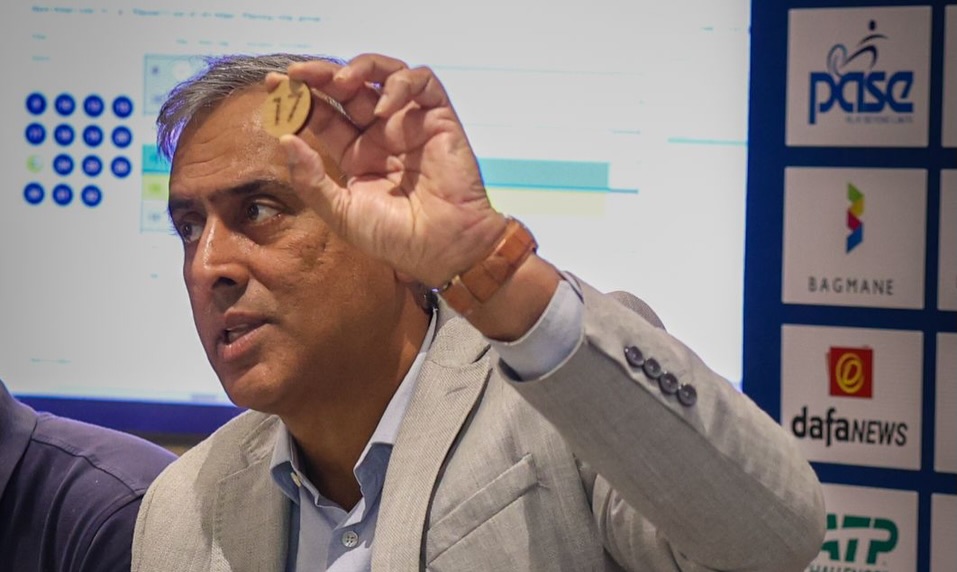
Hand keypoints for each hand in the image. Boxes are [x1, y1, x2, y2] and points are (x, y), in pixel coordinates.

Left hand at [270, 53, 507, 287]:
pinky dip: (401, 85)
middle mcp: (381, 133)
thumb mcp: (340, 213)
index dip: (300, 99)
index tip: (275, 85)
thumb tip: (286, 139)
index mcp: (356, 154)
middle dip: (321, 75)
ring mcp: (409, 123)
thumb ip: (310, 180)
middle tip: (298, 73)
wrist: (442, 249)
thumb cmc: (395, 238)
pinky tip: (382, 109)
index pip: (324, 115)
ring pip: (384, 73)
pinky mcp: (438, 118)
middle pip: (348, 88)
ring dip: (359, 67)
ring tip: (339, 82)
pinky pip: (422, 83)